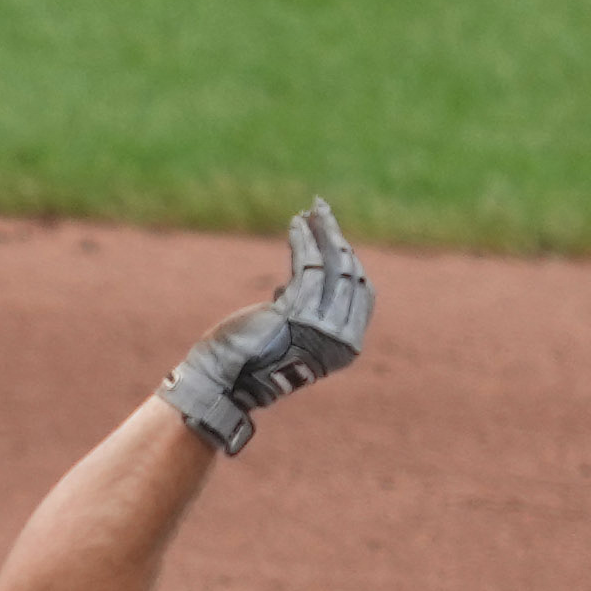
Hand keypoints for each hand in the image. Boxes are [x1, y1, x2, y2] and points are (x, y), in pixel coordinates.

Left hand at [158, 200, 372, 455]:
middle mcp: (341, 338)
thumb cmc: (255, 356)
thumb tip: (317, 267)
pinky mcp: (297, 311)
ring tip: (309, 210)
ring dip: (319, 232)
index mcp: (348, 347)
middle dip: (336, 237)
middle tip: (322, 211)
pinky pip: (307, 266)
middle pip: (351, 273)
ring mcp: (321, 326)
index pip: (363, 291)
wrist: (227, 379)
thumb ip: (313, 308)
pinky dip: (302, 241)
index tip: (336, 237)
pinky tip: (296, 225)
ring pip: (331, 265)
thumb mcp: (295, 330)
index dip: (352, 260)